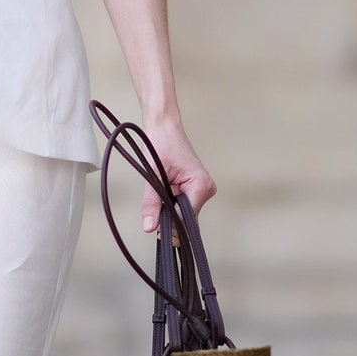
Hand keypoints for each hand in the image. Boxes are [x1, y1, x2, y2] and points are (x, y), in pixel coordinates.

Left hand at [138, 112, 215, 232]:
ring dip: (170, 209)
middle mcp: (206, 189)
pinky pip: (184, 205)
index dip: (170, 225)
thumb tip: (150, 226)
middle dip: (170, 218)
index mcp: (201, 185)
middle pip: (187, 219)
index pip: (186, 219)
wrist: (164, 127)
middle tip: (154, 209)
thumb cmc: (163, 142)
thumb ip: (152, 202)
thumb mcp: (153, 174)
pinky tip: (165, 192)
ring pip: (185, 214)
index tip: (156, 228)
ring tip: (160, 192)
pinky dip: (172, 204)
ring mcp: (202, 189)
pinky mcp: (195, 188)